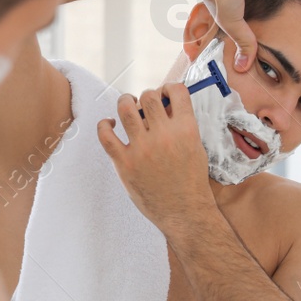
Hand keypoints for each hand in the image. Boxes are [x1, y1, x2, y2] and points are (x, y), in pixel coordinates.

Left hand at [96, 84, 215, 233]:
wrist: (185, 212)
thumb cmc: (191, 182)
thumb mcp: (196, 147)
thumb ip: (182, 126)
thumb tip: (164, 107)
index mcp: (186, 129)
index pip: (176, 91)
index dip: (168, 87)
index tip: (164, 94)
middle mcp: (164, 135)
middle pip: (148, 96)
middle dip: (146, 96)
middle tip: (145, 105)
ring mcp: (142, 149)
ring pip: (126, 108)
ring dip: (125, 102)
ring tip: (127, 106)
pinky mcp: (125, 163)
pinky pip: (105, 135)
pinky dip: (104, 125)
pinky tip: (109, 124)